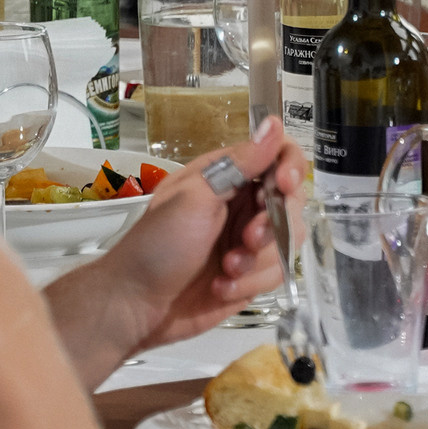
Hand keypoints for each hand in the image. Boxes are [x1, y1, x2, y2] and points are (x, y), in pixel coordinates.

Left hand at [59, 119, 302, 373]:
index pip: (277, 155)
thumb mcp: (195, 198)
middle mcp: (242, 204)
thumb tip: (274, 123)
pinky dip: (250, 283)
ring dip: (259, 260)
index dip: (290, 167)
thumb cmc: (158, 244)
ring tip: (226, 269)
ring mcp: (248, 240)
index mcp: (226, 176)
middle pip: (292, 200)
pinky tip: (220, 287)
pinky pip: (276, 273)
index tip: (284, 186)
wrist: (135, 305)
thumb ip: (240, 164)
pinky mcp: (252, 274)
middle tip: (247, 239)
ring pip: (288, 240)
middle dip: (274, 224)